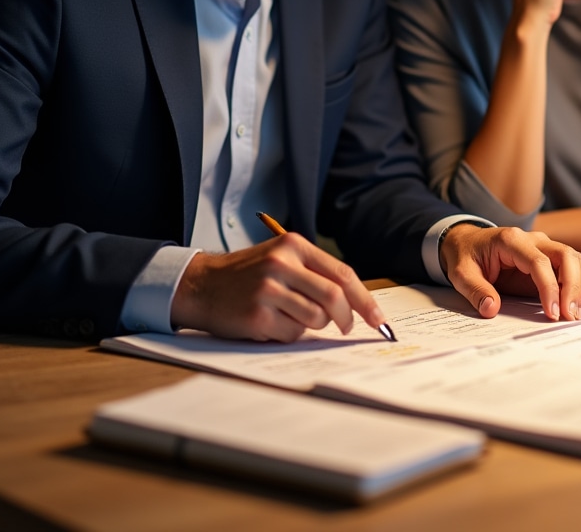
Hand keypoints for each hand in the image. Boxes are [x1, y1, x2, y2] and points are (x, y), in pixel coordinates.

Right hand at [170, 233, 388, 341]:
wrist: (202, 284)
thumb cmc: (248, 274)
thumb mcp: (282, 258)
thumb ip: (315, 274)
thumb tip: (356, 303)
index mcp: (294, 245)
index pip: (342, 274)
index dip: (364, 299)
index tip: (378, 319)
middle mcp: (282, 264)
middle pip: (334, 298)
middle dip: (346, 318)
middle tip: (345, 327)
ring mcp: (268, 290)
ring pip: (315, 319)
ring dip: (311, 325)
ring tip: (291, 315)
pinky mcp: (257, 315)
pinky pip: (292, 334)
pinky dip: (289, 334)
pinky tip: (271, 322)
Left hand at [440, 224, 580, 321]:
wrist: (467, 242)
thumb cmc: (466, 256)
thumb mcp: (461, 273)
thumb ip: (476, 290)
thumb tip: (490, 309)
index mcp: (510, 240)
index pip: (539, 262)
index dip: (549, 287)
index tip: (552, 313)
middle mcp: (532, 239)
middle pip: (565, 255)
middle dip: (574, 286)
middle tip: (571, 315)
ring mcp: (544, 246)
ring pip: (575, 259)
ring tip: (577, 313)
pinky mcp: (549, 258)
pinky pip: (573, 266)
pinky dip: (579, 284)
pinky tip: (577, 305)